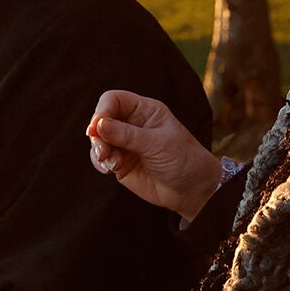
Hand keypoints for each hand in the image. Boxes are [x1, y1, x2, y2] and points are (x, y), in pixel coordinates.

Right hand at [87, 89, 223, 221]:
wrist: (193, 190)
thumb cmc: (183, 160)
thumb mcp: (156, 144)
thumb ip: (126, 134)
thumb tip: (98, 124)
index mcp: (145, 111)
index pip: (114, 100)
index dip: (102, 110)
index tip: (96, 128)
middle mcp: (132, 124)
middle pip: (102, 119)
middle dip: (98, 135)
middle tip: (103, 151)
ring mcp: (125, 144)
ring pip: (98, 140)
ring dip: (99, 150)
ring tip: (111, 163)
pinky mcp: (120, 163)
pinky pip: (101, 158)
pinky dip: (100, 163)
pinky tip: (109, 170)